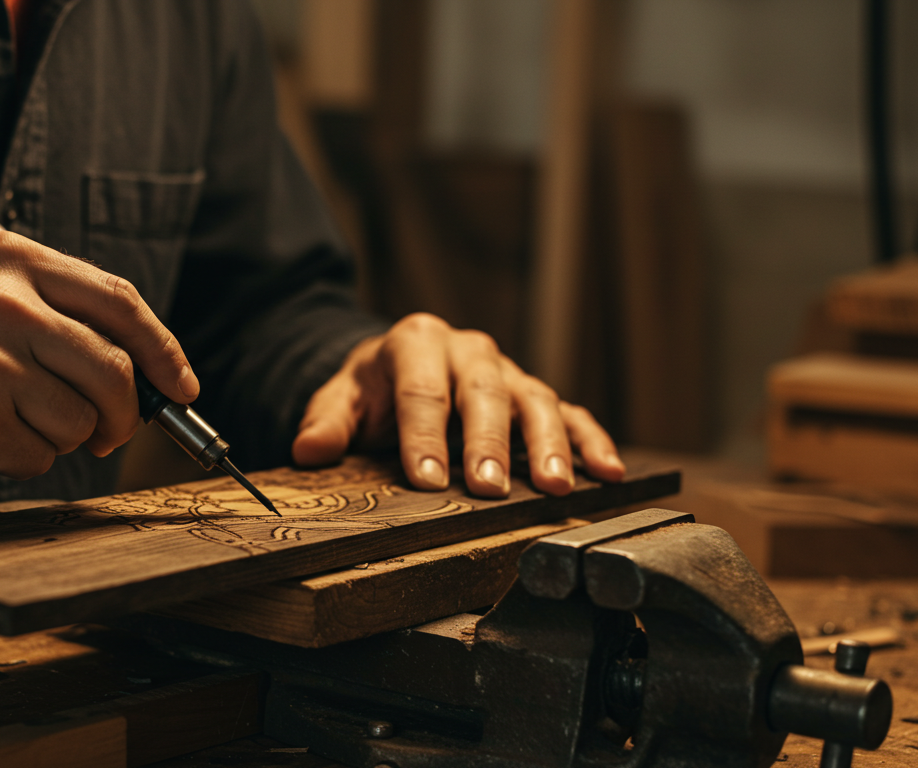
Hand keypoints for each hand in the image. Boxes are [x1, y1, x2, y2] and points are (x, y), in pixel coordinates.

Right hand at [0, 231, 197, 477]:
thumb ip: (52, 310)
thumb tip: (139, 367)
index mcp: (14, 259)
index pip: (121, 301)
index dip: (164, 350)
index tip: (182, 385)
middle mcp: (8, 303)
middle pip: (114, 372)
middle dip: (122, 416)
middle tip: (108, 431)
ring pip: (80, 423)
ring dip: (57, 438)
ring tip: (6, 420)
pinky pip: (38, 457)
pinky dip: (18, 459)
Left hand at [291, 313, 623, 496]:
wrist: (397, 369)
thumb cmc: (373, 389)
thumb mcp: (341, 397)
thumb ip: (326, 421)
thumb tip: (309, 448)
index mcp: (416, 342)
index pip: (421, 390)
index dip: (423, 436)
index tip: (426, 479)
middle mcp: (467, 350)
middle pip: (482, 394)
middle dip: (487, 442)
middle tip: (489, 486)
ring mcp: (506, 371)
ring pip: (534, 401)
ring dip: (548, 445)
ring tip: (555, 487)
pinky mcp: (534, 394)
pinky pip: (570, 413)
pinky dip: (591, 441)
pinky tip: (607, 472)